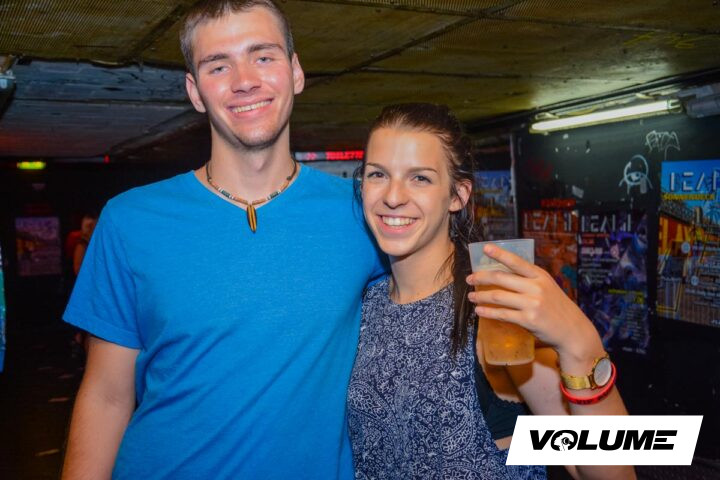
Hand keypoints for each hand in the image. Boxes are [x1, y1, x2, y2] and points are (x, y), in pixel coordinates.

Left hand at [466, 243, 602, 360]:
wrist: (573, 331)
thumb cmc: (557, 308)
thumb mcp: (548, 287)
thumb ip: (529, 280)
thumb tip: (502, 276)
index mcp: (540, 276)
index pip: (516, 261)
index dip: (499, 253)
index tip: (485, 248)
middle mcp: (536, 287)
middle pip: (501, 278)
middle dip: (481, 277)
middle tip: (469, 279)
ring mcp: (532, 304)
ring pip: (498, 296)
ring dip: (481, 296)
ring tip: (471, 297)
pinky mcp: (528, 320)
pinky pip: (502, 314)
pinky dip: (488, 312)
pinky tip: (479, 311)